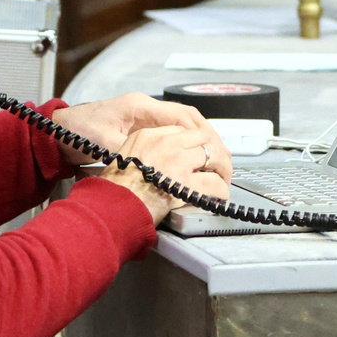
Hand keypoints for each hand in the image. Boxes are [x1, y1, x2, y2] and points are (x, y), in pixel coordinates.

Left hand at [54, 92, 208, 153]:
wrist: (57, 131)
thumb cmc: (76, 131)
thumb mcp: (104, 143)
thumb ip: (131, 151)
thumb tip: (152, 162)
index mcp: (139, 106)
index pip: (181, 115)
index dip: (201, 133)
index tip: (213, 149)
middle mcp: (144, 107)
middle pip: (188, 117)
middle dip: (207, 136)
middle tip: (221, 155)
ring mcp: (143, 115)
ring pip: (183, 123)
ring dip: (199, 138)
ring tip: (213, 157)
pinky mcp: (140, 126)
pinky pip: (172, 131)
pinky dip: (186, 142)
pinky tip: (192, 156)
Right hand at [99, 123, 233, 222]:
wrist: (112, 206)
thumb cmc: (114, 189)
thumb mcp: (123, 157)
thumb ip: (144, 152)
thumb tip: (160, 159)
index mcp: (148, 136)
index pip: (181, 130)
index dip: (195, 142)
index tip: (200, 151)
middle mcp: (165, 144)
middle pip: (202, 138)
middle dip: (214, 151)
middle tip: (218, 163)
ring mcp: (177, 161)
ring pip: (213, 156)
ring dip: (222, 168)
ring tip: (223, 178)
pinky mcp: (186, 182)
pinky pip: (214, 183)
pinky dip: (221, 190)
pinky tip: (220, 194)